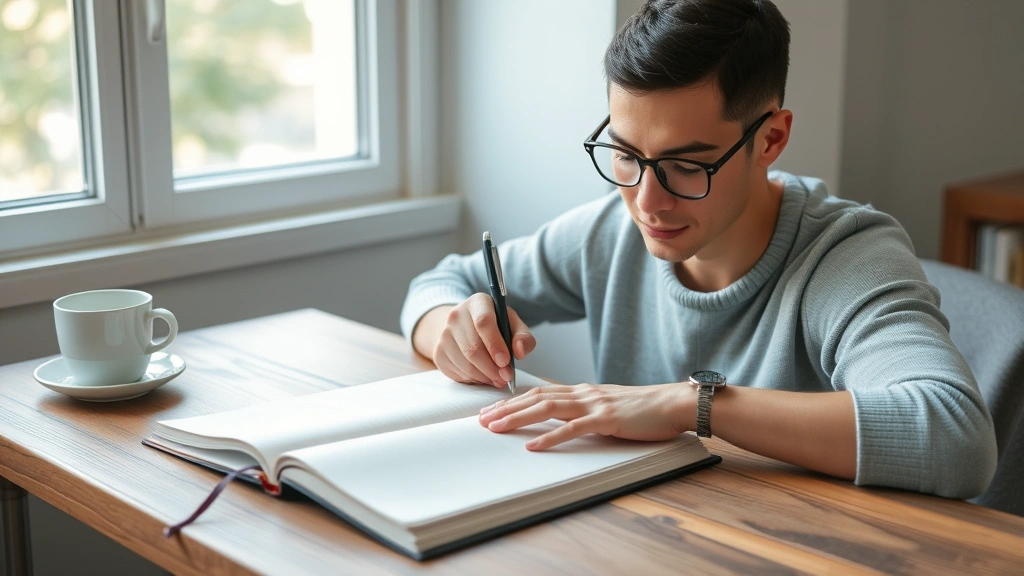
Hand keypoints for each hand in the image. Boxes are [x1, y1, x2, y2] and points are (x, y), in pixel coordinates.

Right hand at [416, 294, 535, 387]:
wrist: (466, 329)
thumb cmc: (495, 327)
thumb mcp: (513, 325)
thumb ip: (523, 337)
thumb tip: (519, 352)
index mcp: (478, 302)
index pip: (483, 322)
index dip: (495, 344)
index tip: (506, 362)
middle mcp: (456, 315)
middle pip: (473, 347)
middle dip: (492, 367)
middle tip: (506, 377)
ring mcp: (444, 334)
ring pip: (465, 363)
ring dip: (485, 376)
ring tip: (498, 379)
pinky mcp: (438, 352)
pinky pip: (457, 372)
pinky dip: (473, 380)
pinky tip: (483, 376)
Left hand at [478, 383, 694, 449]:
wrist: (673, 403)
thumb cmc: (644, 410)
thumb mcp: (608, 406)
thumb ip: (585, 410)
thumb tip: (564, 420)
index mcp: (582, 391)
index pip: (539, 392)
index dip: (512, 400)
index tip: (491, 410)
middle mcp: (583, 393)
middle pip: (535, 397)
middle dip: (506, 408)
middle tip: (481, 419)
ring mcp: (594, 404)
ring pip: (547, 408)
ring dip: (518, 418)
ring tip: (496, 428)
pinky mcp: (606, 419)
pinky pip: (573, 428)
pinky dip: (550, 438)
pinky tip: (533, 446)